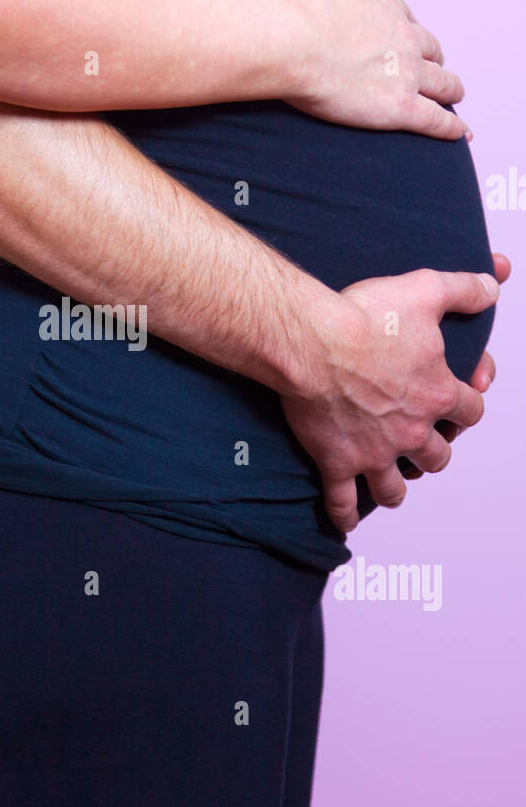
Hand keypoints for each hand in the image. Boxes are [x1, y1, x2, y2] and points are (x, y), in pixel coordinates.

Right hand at [280, 0, 467, 139]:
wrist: (292, 42)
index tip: (410, 39)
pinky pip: (436, 120)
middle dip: (435, 59)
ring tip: (454, 96)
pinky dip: (452, 127)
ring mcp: (407, 74)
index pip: (407, 20)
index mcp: (386, 10)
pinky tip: (460, 133)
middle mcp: (404, 40)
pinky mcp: (401, 107)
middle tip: (435, 67)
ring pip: (443, 84)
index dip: (411, 31)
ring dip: (452, 90)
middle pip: (431, 50)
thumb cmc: (301, 11)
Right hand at [280, 264, 502, 531]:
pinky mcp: (337, 461)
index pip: (471, 413)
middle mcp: (412, 431)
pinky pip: (343, 501)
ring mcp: (374, 452)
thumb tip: (495, 284)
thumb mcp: (425, 289)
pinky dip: (345, 514)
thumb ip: (464, 289)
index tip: (458, 403)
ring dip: (398, 486)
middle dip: (433, 452)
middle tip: (421, 443)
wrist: (312, 341)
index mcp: (438, 393)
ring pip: (396, 488)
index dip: (467, 408)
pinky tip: (347, 522)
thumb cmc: (365, 316)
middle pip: (438, 458)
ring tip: (393, 482)